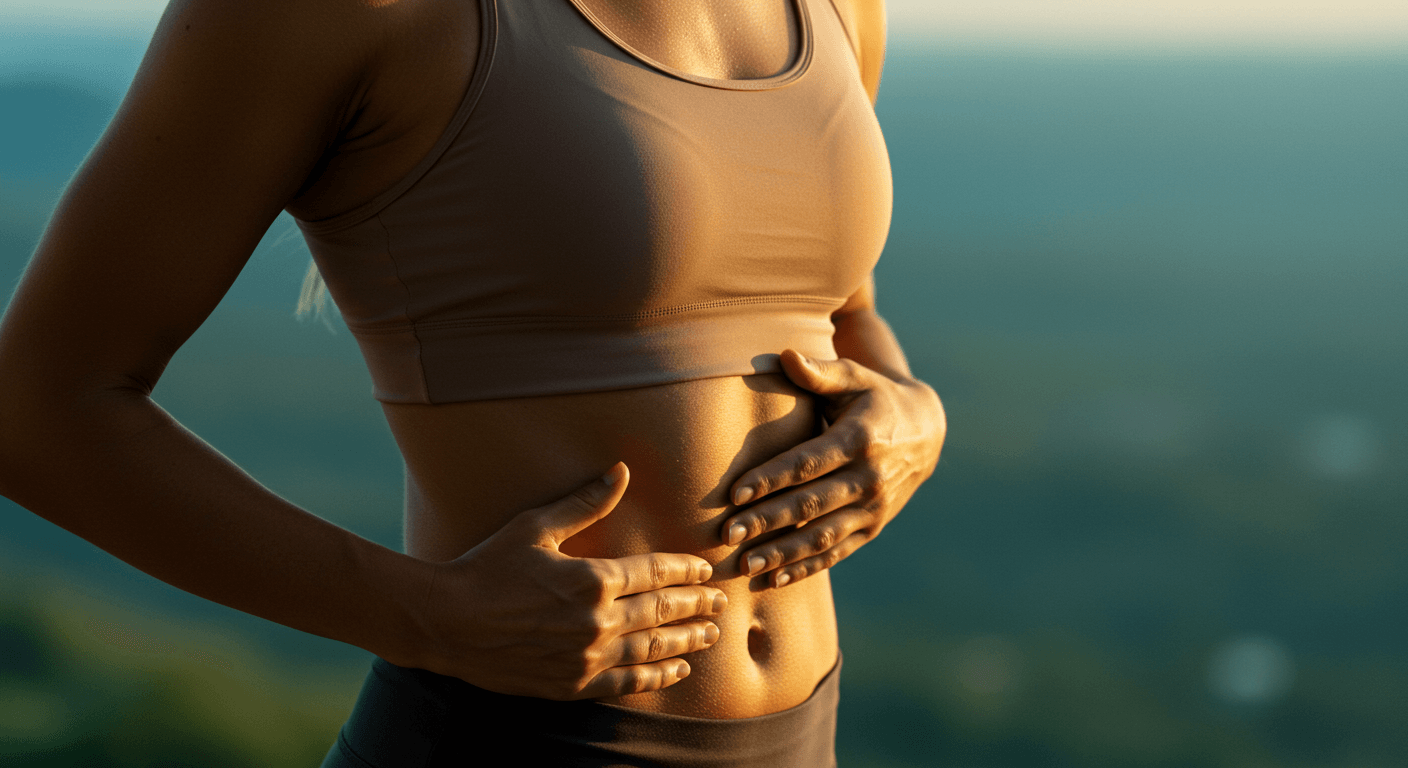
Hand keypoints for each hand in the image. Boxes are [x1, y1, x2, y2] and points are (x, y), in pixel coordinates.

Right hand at [415, 463, 726, 699]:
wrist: (445, 623)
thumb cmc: (487, 567)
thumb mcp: (535, 527)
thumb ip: (584, 503)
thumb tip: (620, 471)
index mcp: (593, 578)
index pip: (656, 571)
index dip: (686, 571)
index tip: (705, 570)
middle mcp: (597, 620)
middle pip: (663, 611)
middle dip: (696, 606)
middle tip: (719, 603)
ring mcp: (587, 656)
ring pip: (652, 648)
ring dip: (686, 641)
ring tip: (710, 635)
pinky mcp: (573, 684)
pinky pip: (627, 682)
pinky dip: (657, 676)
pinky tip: (677, 671)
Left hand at [723, 350, 944, 586]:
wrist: (926, 432)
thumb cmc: (875, 398)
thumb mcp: (855, 378)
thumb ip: (820, 371)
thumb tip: (785, 355)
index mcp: (860, 439)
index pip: (809, 463)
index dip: (771, 479)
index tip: (736, 493)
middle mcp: (869, 479)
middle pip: (811, 505)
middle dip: (768, 521)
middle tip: (728, 533)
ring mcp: (873, 508)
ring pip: (823, 536)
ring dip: (783, 553)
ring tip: (745, 564)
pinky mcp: (873, 528)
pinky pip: (837, 552)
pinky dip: (806, 567)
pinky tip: (774, 579)